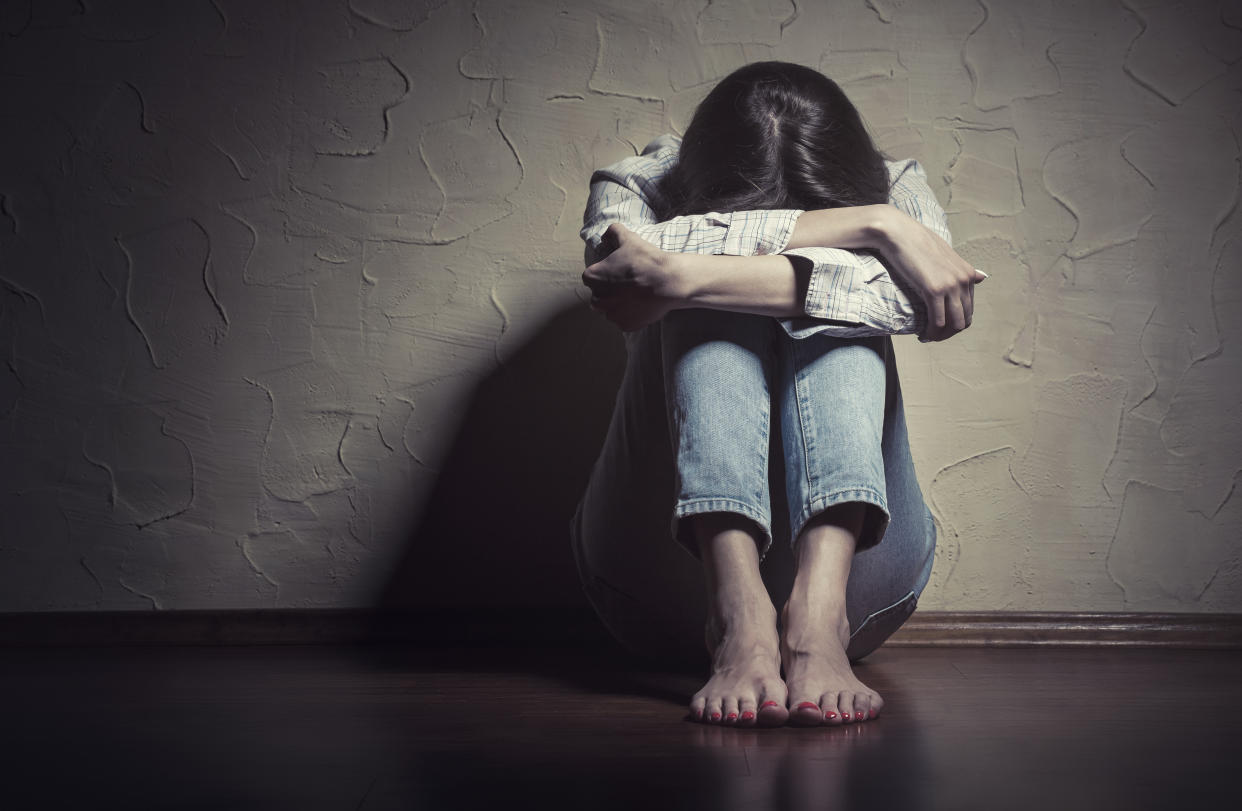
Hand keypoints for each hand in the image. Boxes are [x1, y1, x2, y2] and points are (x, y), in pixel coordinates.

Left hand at [582, 223, 685, 331]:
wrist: (667, 282)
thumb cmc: (645, 260)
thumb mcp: (629, 239)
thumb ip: (613, 232)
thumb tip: (606, 235)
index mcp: (593, 278)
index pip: (590, 277)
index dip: (603, 274)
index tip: (616, 272)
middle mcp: (598, 299)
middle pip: (598, 296)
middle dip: (608, 291)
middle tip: (626, 284)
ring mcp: (611, 314)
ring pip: (609, 310)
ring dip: (617, 305)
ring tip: (634, 296)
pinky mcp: (625, 325)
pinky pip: (624, 321)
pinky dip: (629, 316)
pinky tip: (640, 306)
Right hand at [874, 208, 986, 341]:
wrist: (898, 233)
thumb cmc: (916, 242)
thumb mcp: (945, 254)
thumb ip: (962, 269)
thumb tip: (983, 277)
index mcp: (968, 273)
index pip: (969, 309)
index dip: (955, 322)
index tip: (939, 326)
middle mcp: (964, 280)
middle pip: (964, 319)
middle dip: (949, 332)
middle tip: (932, 335)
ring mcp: (950, 285)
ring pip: (953, 324)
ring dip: (941, 335)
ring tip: (927, 336)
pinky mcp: (934, 290)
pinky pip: (938, 321)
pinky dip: (931, 332)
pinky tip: (922, 334)